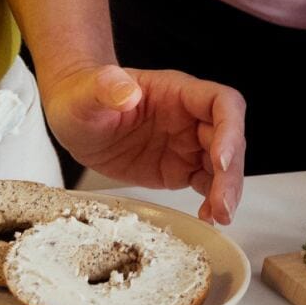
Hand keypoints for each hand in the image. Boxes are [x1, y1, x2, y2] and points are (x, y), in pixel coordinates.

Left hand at [40, 63, 244, 224]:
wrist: (74, 119)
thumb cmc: (83, 96)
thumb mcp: (88, 92)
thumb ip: (107, 87)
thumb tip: (126, 92)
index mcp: (176, 92)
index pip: (222, 103)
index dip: (229, 130)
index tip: (219, 159)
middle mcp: (188, 117)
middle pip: (229, 139)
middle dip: (231, 173)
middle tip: (223, 205)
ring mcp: (185, 144)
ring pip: (223, 165)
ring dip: (227, 190)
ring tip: (220, 217)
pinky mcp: (177, 168)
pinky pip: (205, 183)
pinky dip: (212, 201)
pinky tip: (208, 217)